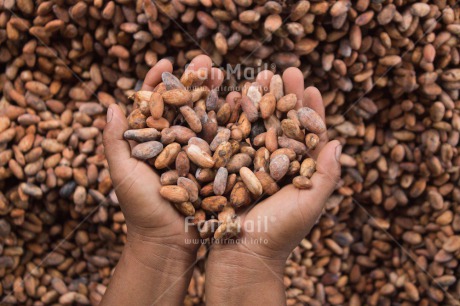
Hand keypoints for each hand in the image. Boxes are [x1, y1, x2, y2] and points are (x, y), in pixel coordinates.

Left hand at [101, 55, 223, 304]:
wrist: (168, 243)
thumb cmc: (141, 210)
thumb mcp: (123, 173)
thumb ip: (115, 141)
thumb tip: (111, 104)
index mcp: (150, 141)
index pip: (154, 103)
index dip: (159, 81)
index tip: (167, 60)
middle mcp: (175, 144)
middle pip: (184, 105)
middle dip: (195, 81)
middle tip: (207, 60)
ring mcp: (196, 154)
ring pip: (206, 118)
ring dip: (215, 95)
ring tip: (225, 75)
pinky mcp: (215, 167)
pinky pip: (224, 141)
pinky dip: (231, 122)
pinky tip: (239, 104)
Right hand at [205, 68, 341, 304]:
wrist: (241, 255)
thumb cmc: (280, 233)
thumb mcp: (309, 205)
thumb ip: (326, 175)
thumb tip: (338, 142)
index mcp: (301, 172)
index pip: (309, 135)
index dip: (311, 111)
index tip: (313, 88)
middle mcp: (277, 164)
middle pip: (283, 123)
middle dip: (285, 97)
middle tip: (286, 70)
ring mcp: (252, 164)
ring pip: (258, 126)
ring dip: (260, 100)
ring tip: (260, 75)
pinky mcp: (229, 167)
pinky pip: (233, 138)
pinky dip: (234, 118)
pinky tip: (235, 98)